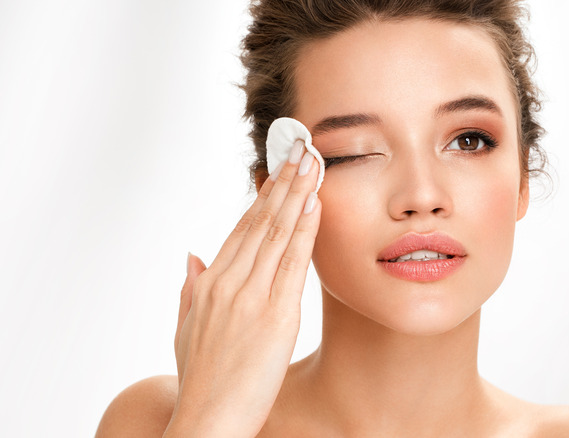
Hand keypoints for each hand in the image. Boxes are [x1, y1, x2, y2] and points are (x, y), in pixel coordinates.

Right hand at [165, 153, 320, 436]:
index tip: (278, 171)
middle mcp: (230, 283)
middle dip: (283, 182)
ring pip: (277, 234)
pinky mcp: (276, 315)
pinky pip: (293, 263)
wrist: (209, 419)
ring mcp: (252, 297)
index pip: (242, 229)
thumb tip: (191, 255)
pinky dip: (304, 230)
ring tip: (312, 162)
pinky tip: (315, 204)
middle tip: (301, 148)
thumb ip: (190, 288)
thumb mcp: (186, 328)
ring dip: (296, 194)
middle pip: (260, 222)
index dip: (262, 197)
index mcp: (211, 284)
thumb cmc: (202, 378)